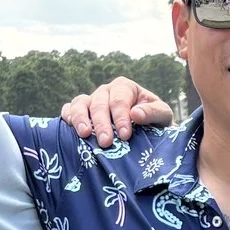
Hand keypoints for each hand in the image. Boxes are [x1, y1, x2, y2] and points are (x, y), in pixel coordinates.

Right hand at [58, 78, 173, 146]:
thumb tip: (135, 113)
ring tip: (85, 135)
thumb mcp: (162, 115)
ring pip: (80, 103)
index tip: (125, 134)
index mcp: (125, 87)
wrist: (148, 131)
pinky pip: (69, 109)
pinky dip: (67, 116)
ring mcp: (91, 100)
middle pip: (99, 103)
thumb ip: (153, 112)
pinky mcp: (80, 111)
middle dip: (102, 123)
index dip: (121, 117)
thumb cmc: (155, 121)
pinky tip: (69, 127)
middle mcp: (106, 91)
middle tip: (106, 142)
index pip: (119, 100)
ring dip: (80, 119)